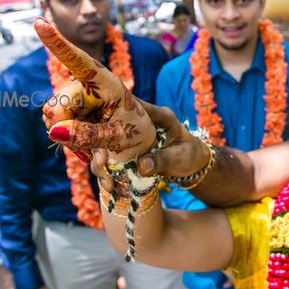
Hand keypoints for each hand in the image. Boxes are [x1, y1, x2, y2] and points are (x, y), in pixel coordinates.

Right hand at [34, 18, 153, 161]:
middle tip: (93, 142)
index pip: (78, 60)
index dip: (57, 42)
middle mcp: (85, 85)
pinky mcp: (67, 112)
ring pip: (51, 119)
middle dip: (66, 127)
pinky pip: (53, 127)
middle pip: (55, 106)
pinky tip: (85, 143)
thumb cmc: (136, 132)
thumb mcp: (121, 136)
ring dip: (67, 136)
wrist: (137, 144)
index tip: (39, 22)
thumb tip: (55, 131)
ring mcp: (74, 99)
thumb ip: (91, 134)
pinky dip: (66, 140)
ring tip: (95, 142)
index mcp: (105, 81)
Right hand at [88, 100, 210, 191]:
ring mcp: (130, 138)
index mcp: (156, 115)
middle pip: (110, 124)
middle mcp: (139, 123)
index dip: (110, 107)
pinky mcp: (125, 152)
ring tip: (107, 181)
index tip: (96, 120)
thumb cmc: (189, 154)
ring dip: (100, 161)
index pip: (131, 103)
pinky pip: (109, 159)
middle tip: (101, 161)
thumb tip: (141, 165)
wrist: (192, 164)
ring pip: (105, 144)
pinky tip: (109, 185)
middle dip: (99, 141)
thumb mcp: (180, 157)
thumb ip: (162, 159)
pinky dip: (106, 171)